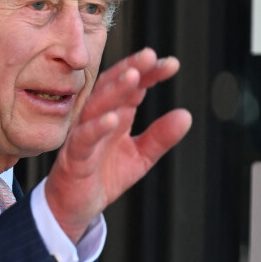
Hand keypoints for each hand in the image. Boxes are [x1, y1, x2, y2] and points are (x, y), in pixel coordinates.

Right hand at [44, 47, 191, 242]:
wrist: (75, 206)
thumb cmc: (102, 176)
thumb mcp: (139, 158)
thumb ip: (160, 137)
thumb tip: (186, 115)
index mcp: (115, 115)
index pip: (132, 87)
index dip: (149, 73)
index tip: (171, 64)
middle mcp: (98, 119)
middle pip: (111, 87)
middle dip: (130, 69)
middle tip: (149, 55)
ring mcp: (83, 136)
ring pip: (96, 106)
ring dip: (113, 90)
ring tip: (132, 76)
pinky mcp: (74, 157)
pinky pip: (84, 139)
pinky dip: (97, 128)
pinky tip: (113, 119)